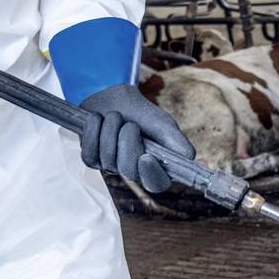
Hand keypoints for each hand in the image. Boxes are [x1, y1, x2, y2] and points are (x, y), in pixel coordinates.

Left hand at [74, 82, 193, 192]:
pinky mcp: (92, 159)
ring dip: (110, 131)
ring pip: (107, 160)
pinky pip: (89, 154)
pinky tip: (97, 120)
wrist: (112, 95)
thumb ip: (176, 141)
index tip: (147, 157)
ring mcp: (111, 166)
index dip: (151, 175)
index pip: (156, 184)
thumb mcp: (163, 124)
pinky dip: (93, 132)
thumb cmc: (140, 112)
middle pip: (128, 171)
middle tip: (129, 124)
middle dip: (127, 142)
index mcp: (155, 166)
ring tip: (114, 117)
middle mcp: (133, 170)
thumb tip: (189, 157)